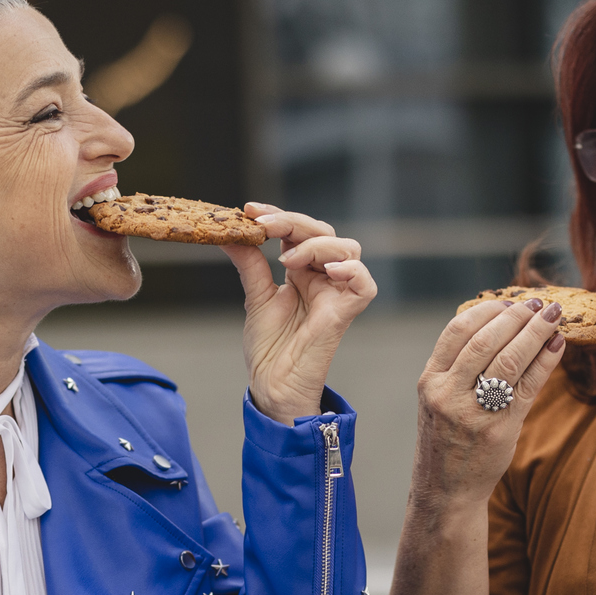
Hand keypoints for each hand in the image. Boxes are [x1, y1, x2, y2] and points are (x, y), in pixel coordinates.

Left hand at [225, 204, 377, 425]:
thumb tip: (231, 232)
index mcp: (302, 271)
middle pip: (324, 232)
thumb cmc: (269, 348)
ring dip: (316, 245)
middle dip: (293, 222)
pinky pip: (364, 284)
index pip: (299, 231)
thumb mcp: (256, 297)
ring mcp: (336, 293)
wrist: (272, 385)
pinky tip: (327, 270)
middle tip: (263, 225)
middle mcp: (323, 278)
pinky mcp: (345, 313)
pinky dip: (351, 271)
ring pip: (347, 249)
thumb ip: (250, 263)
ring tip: (286, 261)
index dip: (279, 216)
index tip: (250, 210)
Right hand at [409, 298, 568, 509]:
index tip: (508, 301)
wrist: (445, 489)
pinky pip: (528, 385)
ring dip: (535, 332)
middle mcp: (447, 393)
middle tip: (539, 304)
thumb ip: (459, 367)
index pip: (457, 331)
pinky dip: (545, 361)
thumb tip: (502, 326)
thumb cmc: (447, 439)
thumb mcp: (439, 399)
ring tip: (553, 317)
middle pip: (486, 340)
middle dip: (517, 316)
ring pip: (508, 358)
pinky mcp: (500, 428)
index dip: (487, 310)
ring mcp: (473, 411)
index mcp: (430, 381)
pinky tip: (557, 346)